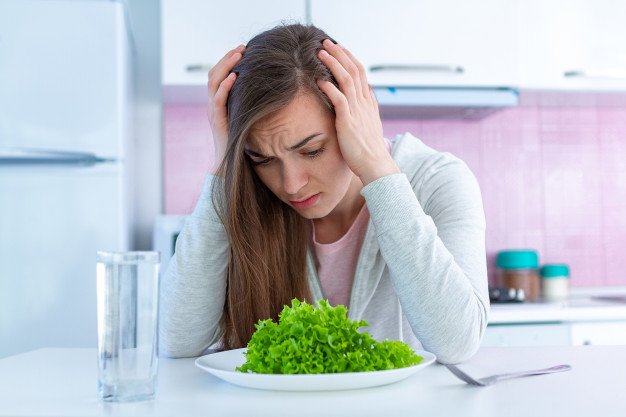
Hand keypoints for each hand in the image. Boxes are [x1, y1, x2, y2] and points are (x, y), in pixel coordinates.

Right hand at [207, 44, 244, 168]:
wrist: (229, 164)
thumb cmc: (240, 142)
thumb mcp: (245, 118)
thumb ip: (249, 105)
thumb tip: (268, 93)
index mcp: (219, 102)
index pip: (219, 75)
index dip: (228, 61)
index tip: (242, 50)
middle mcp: (213, 104)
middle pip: (214, 74)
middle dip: (227, 58)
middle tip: (241, 47)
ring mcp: (213, 111)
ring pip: (213, 82)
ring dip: (225, 66)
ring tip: (238, 54)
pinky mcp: (217, 120)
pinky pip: (217, 100)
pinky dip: (224, 86)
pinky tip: (234, 77)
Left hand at [316, 39, 398, 184]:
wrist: (376, 166)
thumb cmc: (368, 151)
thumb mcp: (369, 125)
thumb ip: (366, 108)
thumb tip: (366, 92)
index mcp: (369, 103)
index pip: (360, 73)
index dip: (349, 58)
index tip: (338, 49)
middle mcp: (364, 103)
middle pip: (353, 70)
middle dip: (340, 54)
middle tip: (327, 43)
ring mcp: (357, 112)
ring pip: (346, 80)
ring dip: (332, 64)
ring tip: (320, 53)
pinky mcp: (348, 122)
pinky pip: (339, 99)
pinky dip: (329, 87)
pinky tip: (320, 80)